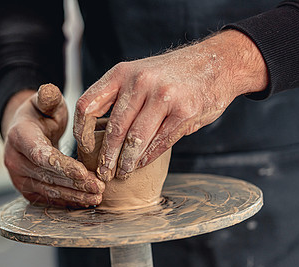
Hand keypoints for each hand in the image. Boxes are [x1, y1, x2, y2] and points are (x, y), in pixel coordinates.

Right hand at [2, 84, 104, 207]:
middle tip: (99, 187)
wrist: (24, 133)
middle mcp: (14, 159)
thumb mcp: (45, 102)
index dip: (62, 166)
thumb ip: (48, 97)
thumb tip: (49, 91)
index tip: (84, 173)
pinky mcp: (26, 189)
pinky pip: (47, 199)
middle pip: (47, 175)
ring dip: (74, 195)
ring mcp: (18, 177)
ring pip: (48, 190)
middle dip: (74, 183)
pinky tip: (85, 202)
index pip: (40, 154)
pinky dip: (67, 201)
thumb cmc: (40, 116)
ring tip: (96, 197)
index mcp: (19, 136)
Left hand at [74, 30, 267, 180]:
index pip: (87, 105)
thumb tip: (99, 133)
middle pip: (114, 128)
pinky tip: (141, 164)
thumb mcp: (138, 73)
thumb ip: (119, 97)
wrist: (217, 62)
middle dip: (106, 157)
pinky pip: (160, 142)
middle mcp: (140, 82)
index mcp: (121, 73)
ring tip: (122, 173)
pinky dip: (148, 157)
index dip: (82, 131)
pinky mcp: (184, 112)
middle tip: (103, 172)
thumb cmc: (171, 74)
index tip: (85, 148)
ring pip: (136, 139)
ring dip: (127, 161)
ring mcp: (163, 96)